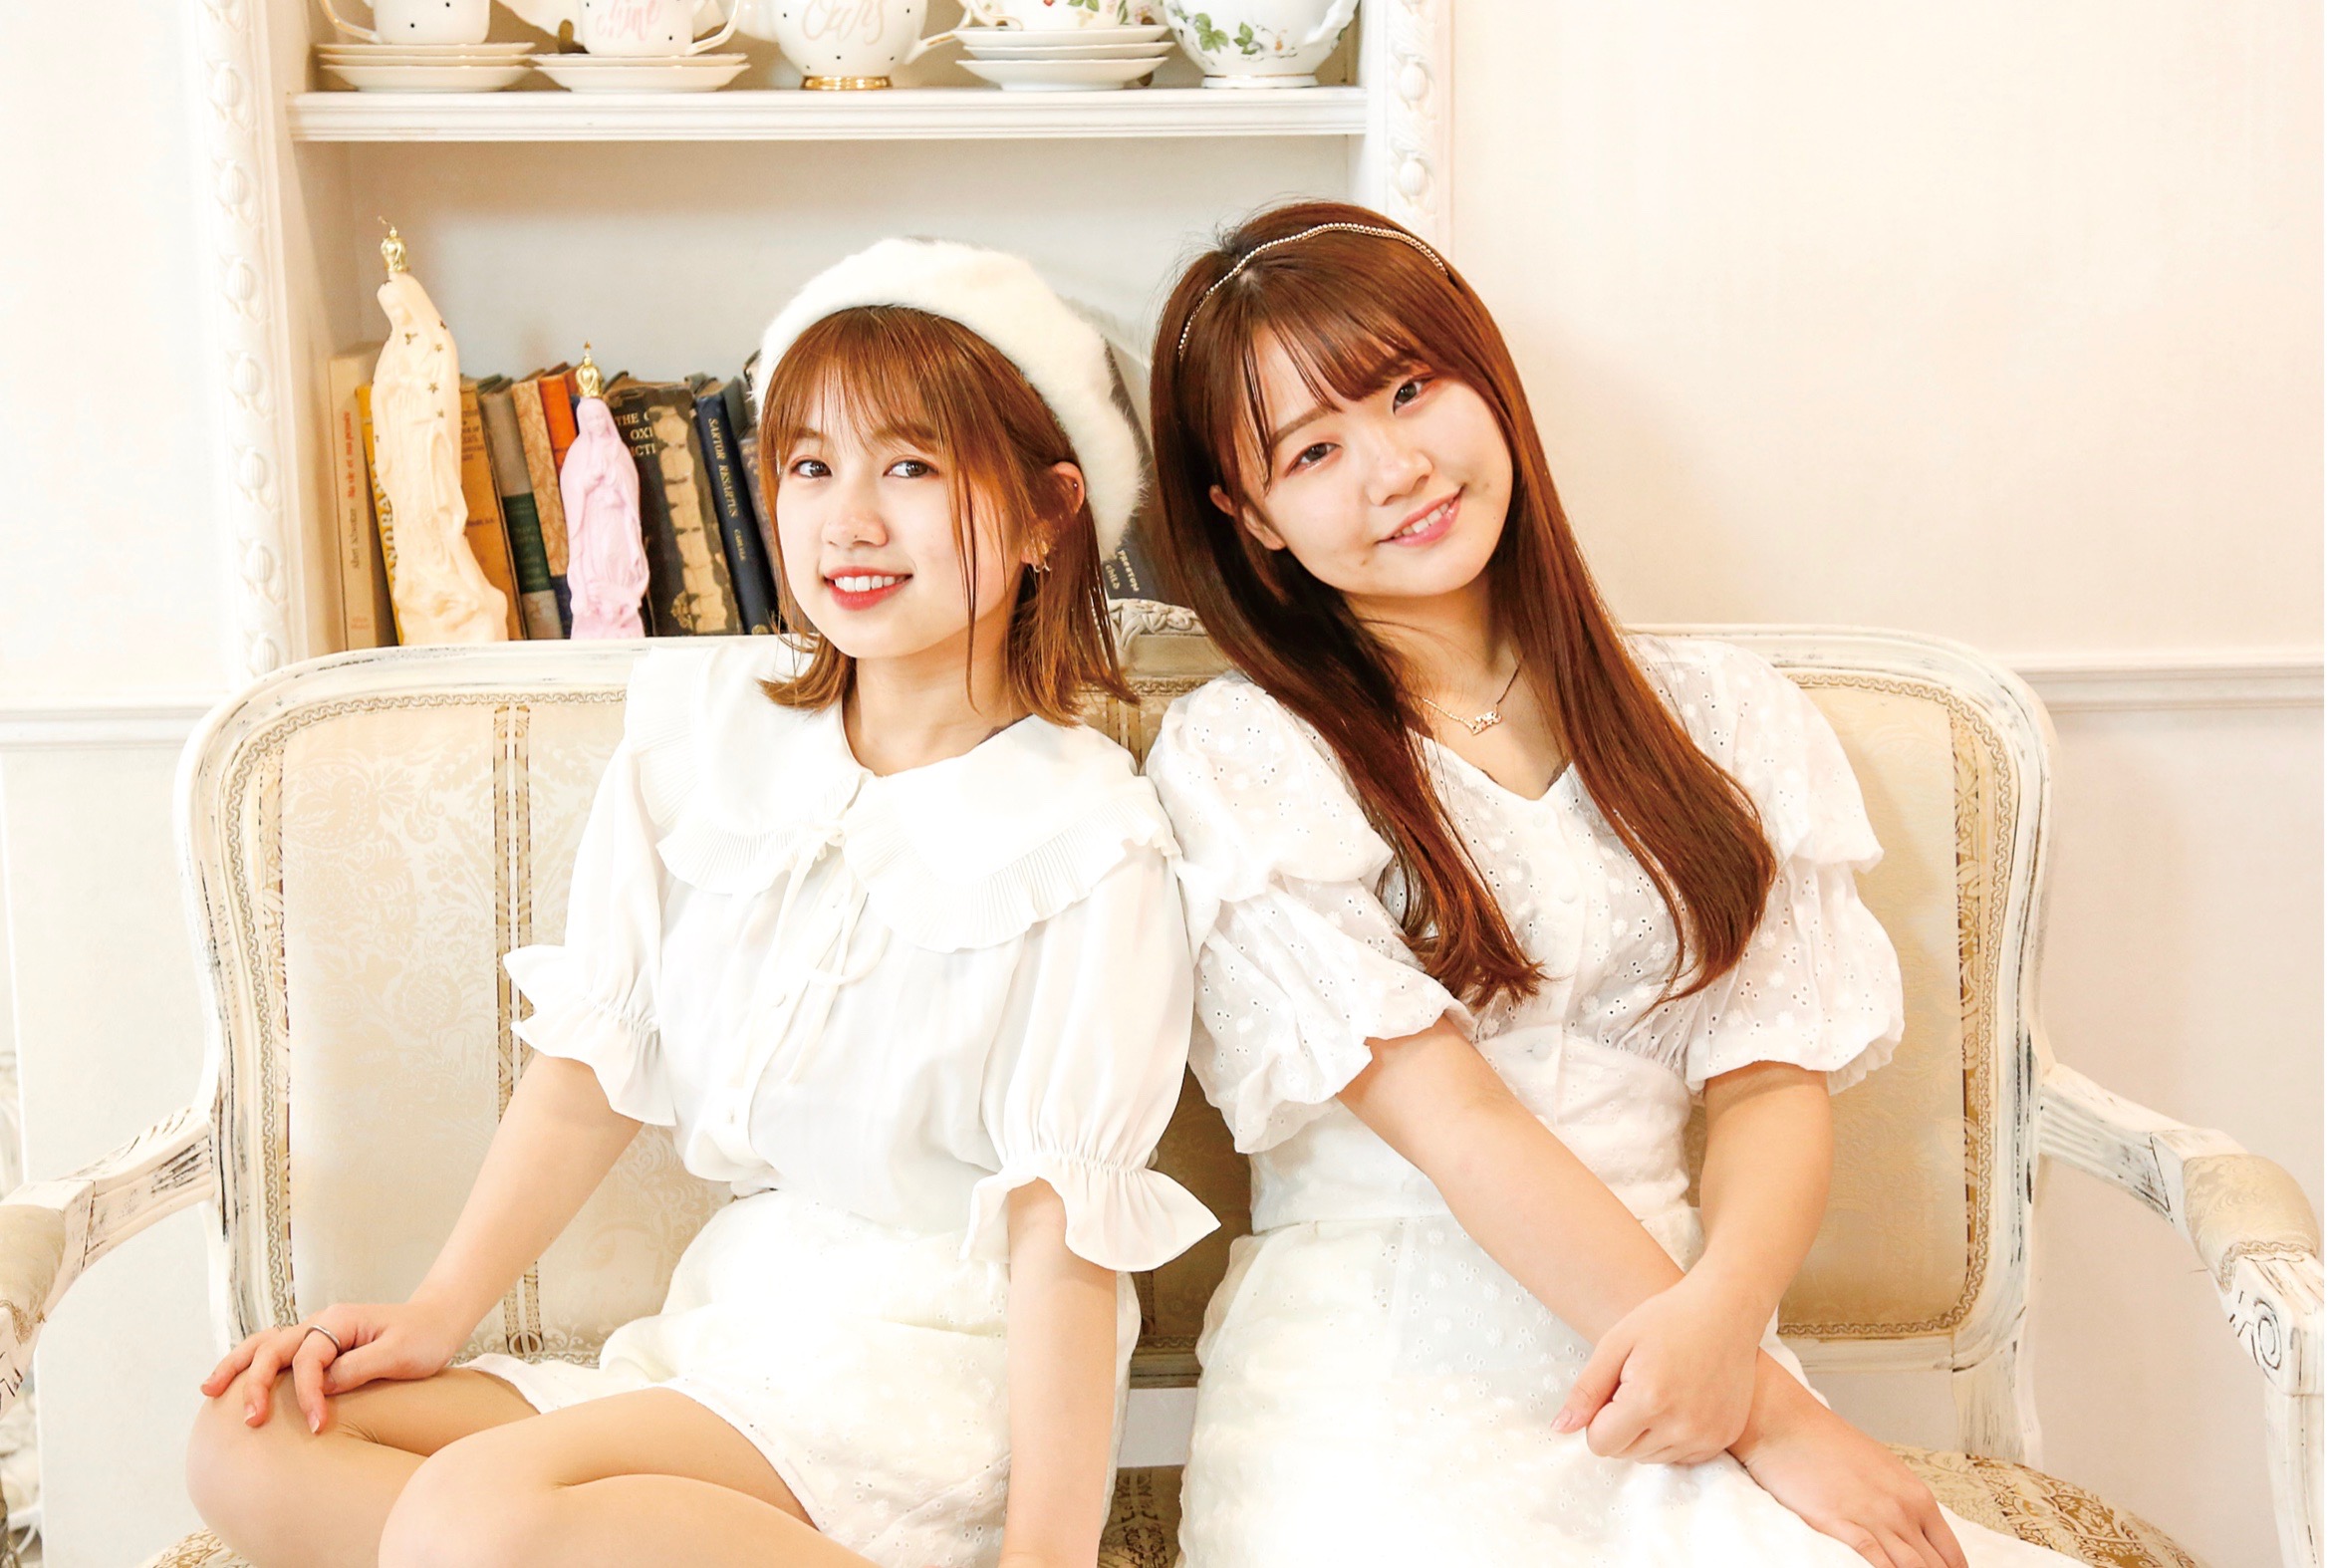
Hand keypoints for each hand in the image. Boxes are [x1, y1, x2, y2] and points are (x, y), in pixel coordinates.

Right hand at [198, 1297, 468, 1432]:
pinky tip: (231, 1384)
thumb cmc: (423, 1338)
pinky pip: (276, 1352)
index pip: (309, 1359)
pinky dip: (251, 1365)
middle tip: (252, 1421)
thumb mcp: (399, 1355)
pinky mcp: (318, 1345)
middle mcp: (321, 1321)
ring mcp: (317, 1331)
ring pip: (264, 1343)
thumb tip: (320, 1385)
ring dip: (237, 1366)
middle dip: (256, 1383)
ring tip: (209, 1391)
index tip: (318, 1426)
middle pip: (273, 1346)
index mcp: (340, 1321)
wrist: (437, 1321)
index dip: (309, 1393)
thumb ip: (359, 1368)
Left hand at [1551, 1268, 1765, 1463]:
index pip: (1600, 1444)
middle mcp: (1682, 1426)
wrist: (1727, 1309)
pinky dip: (1674, 1437)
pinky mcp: (1724, 1438)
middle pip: (1625, 1454)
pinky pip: (1682, 1457)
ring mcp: (1707, 1436)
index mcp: (1649, 1400)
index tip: (1613, 1388)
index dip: (1598, 1418)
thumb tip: (1560, 1429)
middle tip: (1638, 1384)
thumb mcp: (1616, 1344)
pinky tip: (1682, 1401)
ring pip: (1652, 1458)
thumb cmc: (1666, 1319)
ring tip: (1662, 1390)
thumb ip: (1586, 1390)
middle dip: (1620, 1426)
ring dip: (1647, 1434)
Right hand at [1732, 1365, 1967, 1567]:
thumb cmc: (1826, 1441)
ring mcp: (1872, 1518)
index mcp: (1916, 1494)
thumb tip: (1913, 1531)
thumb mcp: (1879, 1467)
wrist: (1785, 1423)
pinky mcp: (1840, 1525)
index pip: (1951, 1553)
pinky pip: (1876, 1561)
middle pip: (1935, 1566)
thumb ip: (1900, 1501)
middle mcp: (1902, 1509)